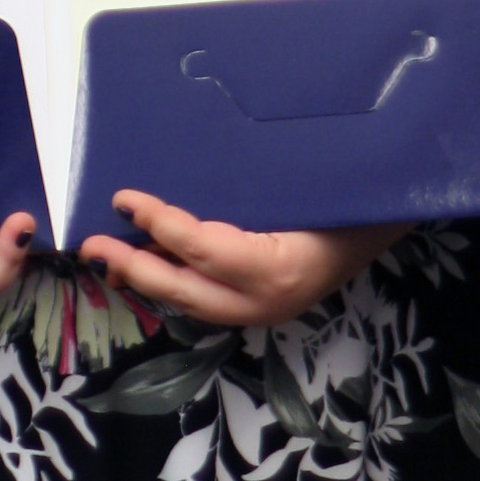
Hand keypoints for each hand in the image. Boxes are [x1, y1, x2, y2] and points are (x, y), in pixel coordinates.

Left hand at [79, 191, 408, 328]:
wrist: (389, 219)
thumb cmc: (349, 194)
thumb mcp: (303, 183)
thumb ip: (250, 188)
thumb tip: (186, 169)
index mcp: (276, 269)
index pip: (202, 249)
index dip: (159, 224)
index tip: (124, 200)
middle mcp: (265, 301)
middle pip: (183, 289)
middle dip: (133, 268)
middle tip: (90, 244)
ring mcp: (263, 312)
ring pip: (190, 301)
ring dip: (147, 279)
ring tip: (108, 257)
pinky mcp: (260, 309)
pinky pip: (206, 299)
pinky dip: (173, 283)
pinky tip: (148, 264)